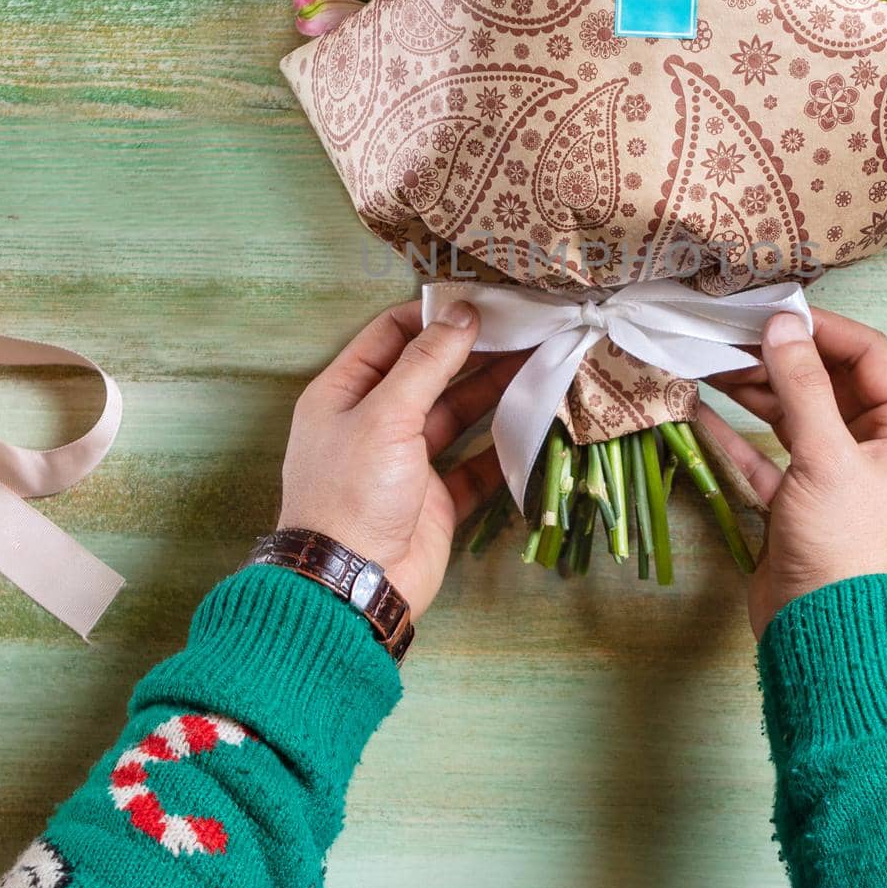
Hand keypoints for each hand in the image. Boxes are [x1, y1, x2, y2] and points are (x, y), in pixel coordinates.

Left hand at [278, 300, 516, 619]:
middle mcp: (375, 422)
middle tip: (527, 326)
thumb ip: (427, 363)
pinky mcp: (436, 498)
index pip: (392, 335)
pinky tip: (536, 421)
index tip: (484, 300)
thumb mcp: (385, 416)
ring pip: (458, 413)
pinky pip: (476, 463)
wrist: (353, 587)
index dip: (435, 314)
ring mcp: (407, 462)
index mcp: (344, 393)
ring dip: (495, 389)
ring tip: (541, 361)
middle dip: (476, 349)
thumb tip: (464, 313)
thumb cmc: (353, 493)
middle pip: (431, 371)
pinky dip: (504, 444)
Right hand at [698, 307, 886, 638]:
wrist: (823, 633)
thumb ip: (802, 385)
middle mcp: (880, 448)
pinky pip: (768, 453)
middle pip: (829, 381)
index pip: (870, 356)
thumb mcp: (825, 456)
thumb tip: (781, 325)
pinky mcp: (801, 500)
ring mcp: (838, 474)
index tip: (774, 311)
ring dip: (756, 389)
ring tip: (710, 363)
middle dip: (780, 358)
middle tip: (731, 336)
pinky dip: (738, 433)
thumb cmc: (842, 544)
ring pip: (796, 414)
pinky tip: (700, 410)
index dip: (823, 329)